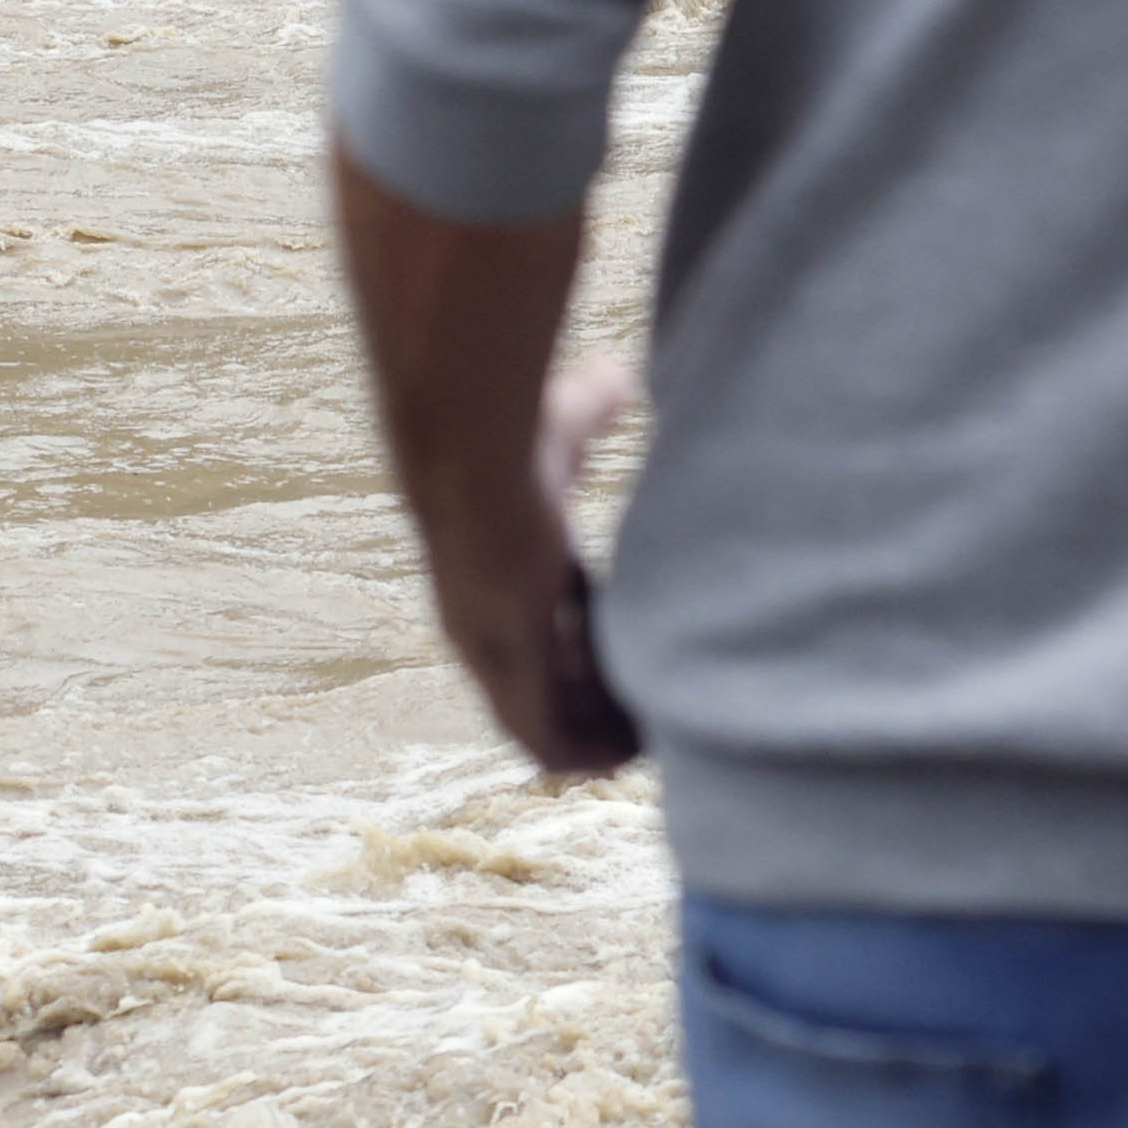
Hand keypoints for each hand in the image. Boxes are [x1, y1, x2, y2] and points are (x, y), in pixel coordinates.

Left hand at [414, 356, 645, 775]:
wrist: (475, 468)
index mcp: (491, 581)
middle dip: (593, 697)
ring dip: (596, 731)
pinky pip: (547, 741)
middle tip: (651, 706)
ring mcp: (492, 658)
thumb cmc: (509, 443)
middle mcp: (483, 629)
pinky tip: (635, 751)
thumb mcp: (561, 429)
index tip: (628, 644)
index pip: (539, 629)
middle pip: (542, 685)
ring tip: (652, 739)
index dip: (583, 641)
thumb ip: (592, 406)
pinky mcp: (509, 676)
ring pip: (546, 721)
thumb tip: (621, 374)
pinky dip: (589, 753)